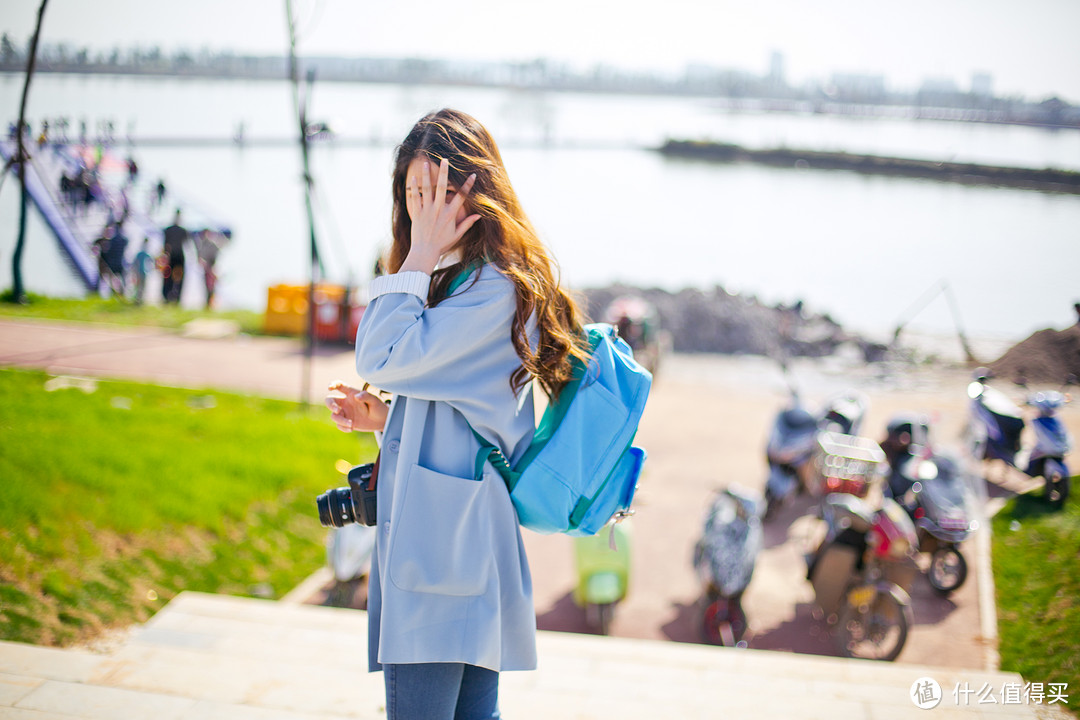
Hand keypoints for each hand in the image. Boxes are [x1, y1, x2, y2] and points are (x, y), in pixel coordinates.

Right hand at [325, 381, 388, 432]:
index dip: (333, 384)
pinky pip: (339, 425)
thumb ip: (366, 396)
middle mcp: (346, 402)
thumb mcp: (375, 400)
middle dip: (330, 405)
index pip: (340, 386)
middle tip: (337, 410)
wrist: (382, 420)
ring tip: (351, 424)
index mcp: (351, 393)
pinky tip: (351, 429)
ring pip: (334, 415)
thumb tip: (356, 397)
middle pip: (330, 400)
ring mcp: (345, 413)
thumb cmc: (378, 407)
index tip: (330, 387)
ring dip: (340, 420)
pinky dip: (343, 427)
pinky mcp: (346, 422)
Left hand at [400, 158, 480, 273]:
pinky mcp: (417, 213)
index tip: (472, 174)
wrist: (424, 252)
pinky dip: (414, 187)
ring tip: (426, 163)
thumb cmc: (442, 244)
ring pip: (427, 189)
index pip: (461, 196)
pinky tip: (414, 177)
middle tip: (445, 160)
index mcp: (450, 214)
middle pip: (442, 187)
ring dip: (426, 175)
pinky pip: (415, 197)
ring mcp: (427, 210)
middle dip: (444, 172)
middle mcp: (439, 210)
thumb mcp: (457, 234)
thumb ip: (467, 223)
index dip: (468, 185)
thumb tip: (479, 215)